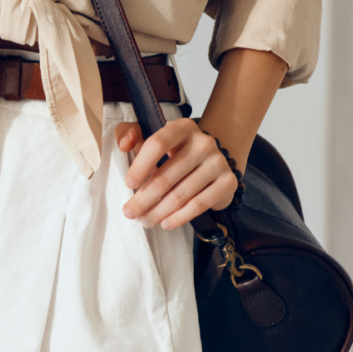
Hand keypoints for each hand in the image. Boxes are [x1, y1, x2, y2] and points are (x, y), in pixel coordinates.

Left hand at [114, 117, 238, 228]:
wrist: (211, 162)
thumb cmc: (174, 151)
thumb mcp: (151, 137)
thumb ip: (130, 134)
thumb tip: (124, 144)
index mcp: (182, 127)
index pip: (157, 143)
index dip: (141, 165)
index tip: (128, 183)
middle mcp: (204, 142)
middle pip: (167, 175)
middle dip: (144, 198)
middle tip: (130, 212)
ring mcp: (218, 162)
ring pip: (181, 193)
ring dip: (159, 211)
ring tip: (145, 221)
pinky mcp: (228, 182)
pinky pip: (199, 204)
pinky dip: (180, 217)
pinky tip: (166, 223)